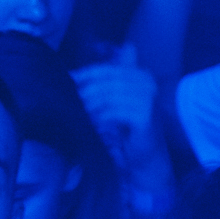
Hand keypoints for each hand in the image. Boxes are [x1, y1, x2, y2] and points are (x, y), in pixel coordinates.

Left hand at [72, 47, 164, 175]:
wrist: (147, 149)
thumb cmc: (129, 122)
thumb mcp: (117, 99)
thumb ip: (103, 85)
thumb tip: (73, 74)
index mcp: (142, 75)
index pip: (110, 69)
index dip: (89, 73)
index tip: (71, 77)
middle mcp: (148, 84)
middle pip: (111, 82)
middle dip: (90, 89)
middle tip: (75, 98)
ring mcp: (149, 100)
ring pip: (112, 96)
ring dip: (94, 103)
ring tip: (82, 110)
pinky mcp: (145, 116)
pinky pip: (117, 112)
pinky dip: (102, 116)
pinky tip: (95, 121)